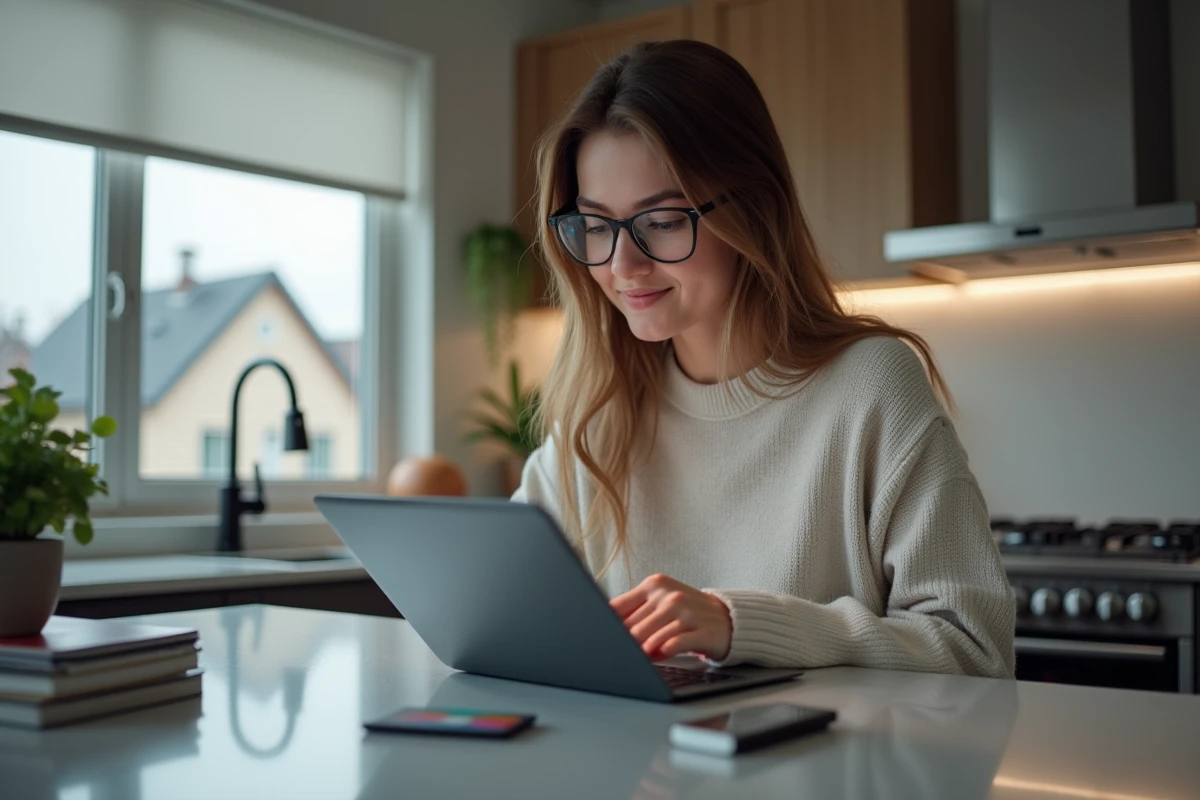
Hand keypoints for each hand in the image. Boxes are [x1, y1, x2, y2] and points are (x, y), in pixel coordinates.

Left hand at [610, 573, 732, 661]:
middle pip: (632, 628)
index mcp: (654, 584)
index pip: (618, 608)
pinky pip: (673, 645)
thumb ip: (634, 609)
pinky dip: (662, 653)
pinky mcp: (701, 631)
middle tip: (625, 654)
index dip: (608, 627)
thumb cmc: (686, 611)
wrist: (726, 618)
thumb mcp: (660, 600)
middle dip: (627, 645)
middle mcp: (669, 596)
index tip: (603, 639)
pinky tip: (661, 654)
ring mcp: (686, 612)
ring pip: (650, 638)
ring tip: (643, 657)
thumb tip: (603, 625)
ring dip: (643, 652)